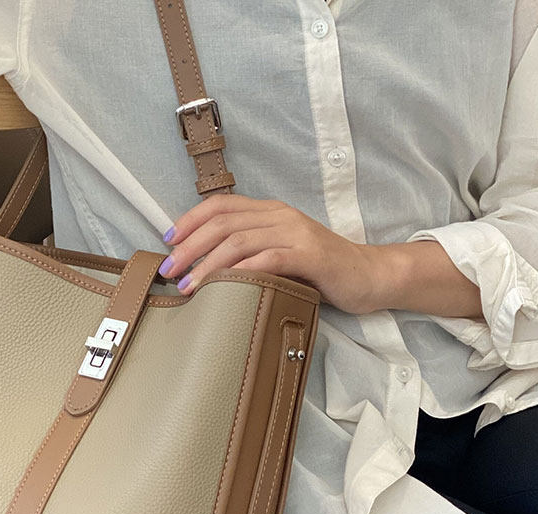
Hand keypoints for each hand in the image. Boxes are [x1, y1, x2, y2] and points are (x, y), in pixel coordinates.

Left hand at [158, 194, 385, 313]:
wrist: (370, 276)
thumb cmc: (320, 272)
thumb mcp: (280, 255)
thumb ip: (250, 254)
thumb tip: (206, 269)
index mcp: (270, 212)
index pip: (220, 205)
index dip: (189, 220)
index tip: (167, 241)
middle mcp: (280, 216)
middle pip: (222, 223)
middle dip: (189, 246)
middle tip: (168, 269)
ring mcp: (295, 233)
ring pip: (239, 240)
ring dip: (208, 263)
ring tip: (188, 284)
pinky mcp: (309, 255)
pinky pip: (268, 258)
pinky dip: (242, 270)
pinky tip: (225, 285)